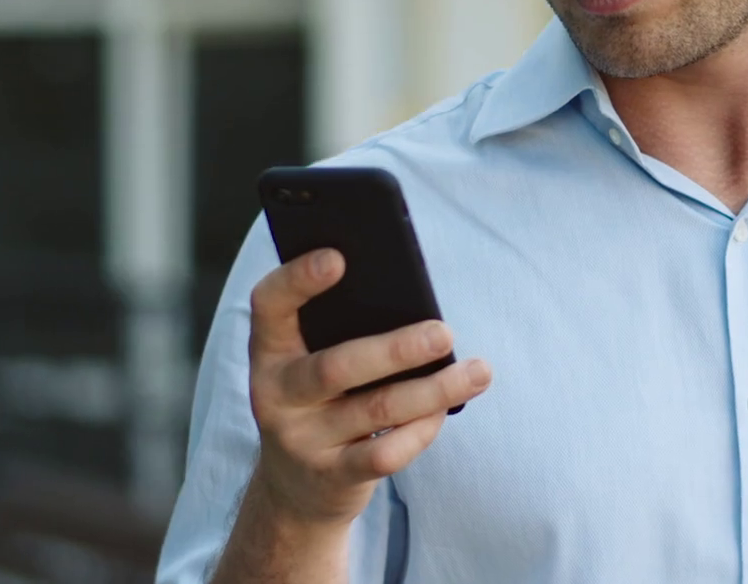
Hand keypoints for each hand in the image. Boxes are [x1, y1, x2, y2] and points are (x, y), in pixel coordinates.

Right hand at [244, 248, 491, 527]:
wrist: (295, 489)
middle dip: (396, 350)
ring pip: (375, 411)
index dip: (298, 279)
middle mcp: (276, 394)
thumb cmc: (323, 401)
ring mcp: (301, 440)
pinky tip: (444, 411)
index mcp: (272, 351)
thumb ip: (343, 331)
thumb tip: (416, 304)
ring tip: (478, 371)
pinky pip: (385, 455)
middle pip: (337, 368)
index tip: (339, 257)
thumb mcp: (315, 362)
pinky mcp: (332, 477)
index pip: (269, 305)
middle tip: (444, 331)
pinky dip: (422, 431)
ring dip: (433, 390)